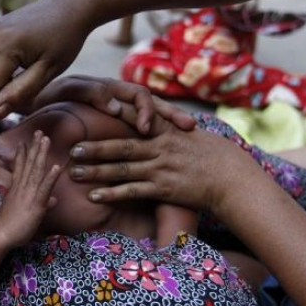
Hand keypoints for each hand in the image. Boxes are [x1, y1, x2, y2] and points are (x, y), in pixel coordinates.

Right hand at [0, 0, 89, 116]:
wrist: (70, 8)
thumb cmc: (65, 40)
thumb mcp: (47, 72)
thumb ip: (21, 93)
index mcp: (3, 46)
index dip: (4, 102)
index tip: (27, 97)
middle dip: (0, 93)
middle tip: (28, 87)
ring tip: (23, 77)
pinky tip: (17, 67)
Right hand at [0, 131, 61, 247]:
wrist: (0, 236)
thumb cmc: (10, 228)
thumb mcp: (25, 213)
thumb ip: (40, 203)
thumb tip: (53, 200)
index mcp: (17, 189)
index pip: (20, 167)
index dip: (23, 154)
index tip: (24, 141)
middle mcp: (22, 188)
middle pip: (29, 163)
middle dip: (35, 146)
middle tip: (39, 131)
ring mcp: (28, 194)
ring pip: (36, 170)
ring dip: (41, 154)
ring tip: (46, 139)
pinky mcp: (36, 204)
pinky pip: (44, 188)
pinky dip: (50, 177)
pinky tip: (56, 166)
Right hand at [30, 75, 195, 132]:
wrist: (24, 113)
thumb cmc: (58, 130)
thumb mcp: (93, 138)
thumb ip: (115, 145)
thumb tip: (146, 158)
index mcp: (115, 103)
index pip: (150, 106)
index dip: (170, 116)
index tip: (191, 130)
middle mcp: (107, 92)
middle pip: (145, 97)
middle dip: (167, 111)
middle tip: (188, 126)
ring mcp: (90, 88)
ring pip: (124, 91)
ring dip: (139, 106)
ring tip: (149, 127)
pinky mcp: (71, 88)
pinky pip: (89, 91)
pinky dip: (102, 98)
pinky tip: (114, 110)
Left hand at [69, 103, 263, 215]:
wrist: (232, 178)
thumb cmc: (213, 155)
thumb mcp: (189, 135)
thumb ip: (166, 129)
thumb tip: (149, 123)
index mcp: (166, 131)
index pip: (135, 118)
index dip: (113, 114)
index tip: (91, 110)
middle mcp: (160, 147)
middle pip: (121, 146)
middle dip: (95, 147)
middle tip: (72, 148)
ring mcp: (161, 168)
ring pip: (122, 168)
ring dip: (96, 171)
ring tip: (74, 172)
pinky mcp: (164, 189)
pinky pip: (133, 191)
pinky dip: (113, 193)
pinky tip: (94, 196)